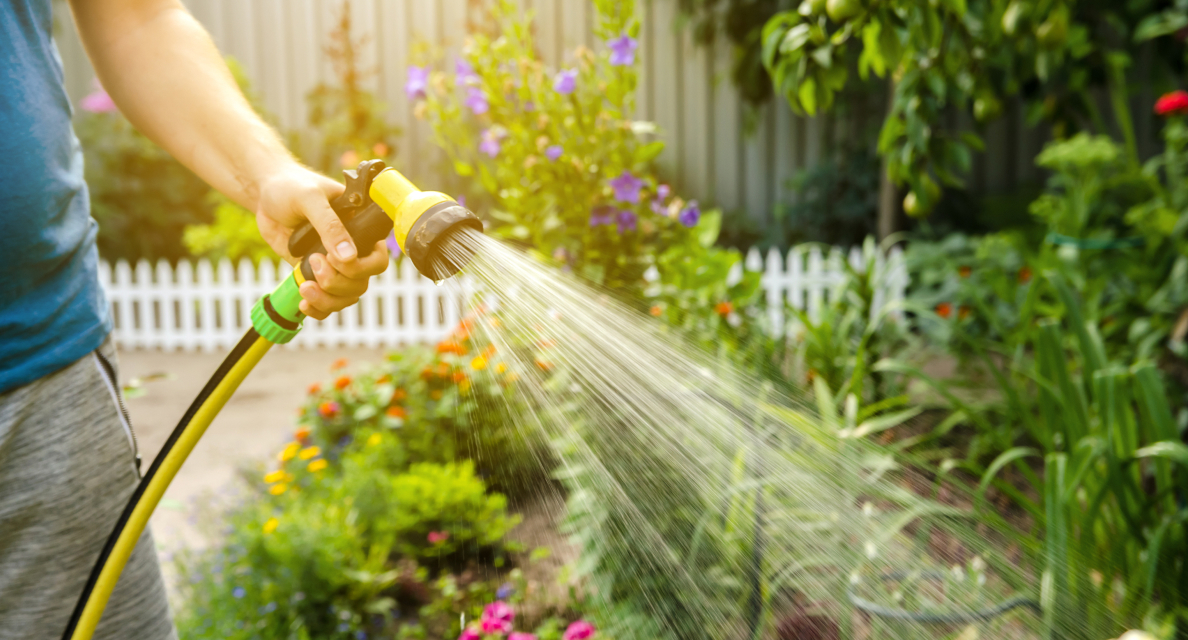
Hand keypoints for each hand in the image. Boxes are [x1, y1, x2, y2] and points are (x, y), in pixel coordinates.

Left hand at [255, 165, 389, 319]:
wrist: (266, 194)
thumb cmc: (291, 187)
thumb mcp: (310, 198)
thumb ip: (330, 225)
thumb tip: (348, 257)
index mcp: (360, 228)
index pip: (377, 259)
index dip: (361, 267)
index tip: (334, 259)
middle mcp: (352, 249)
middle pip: (361, 282)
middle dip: (338, 283)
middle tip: (313, 262)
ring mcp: (334, 265)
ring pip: (346, 296)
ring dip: (328, 299)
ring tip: (304, 287)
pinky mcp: (315, 274)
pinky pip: (327, 301)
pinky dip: (318, 308)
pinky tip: (304, 303)